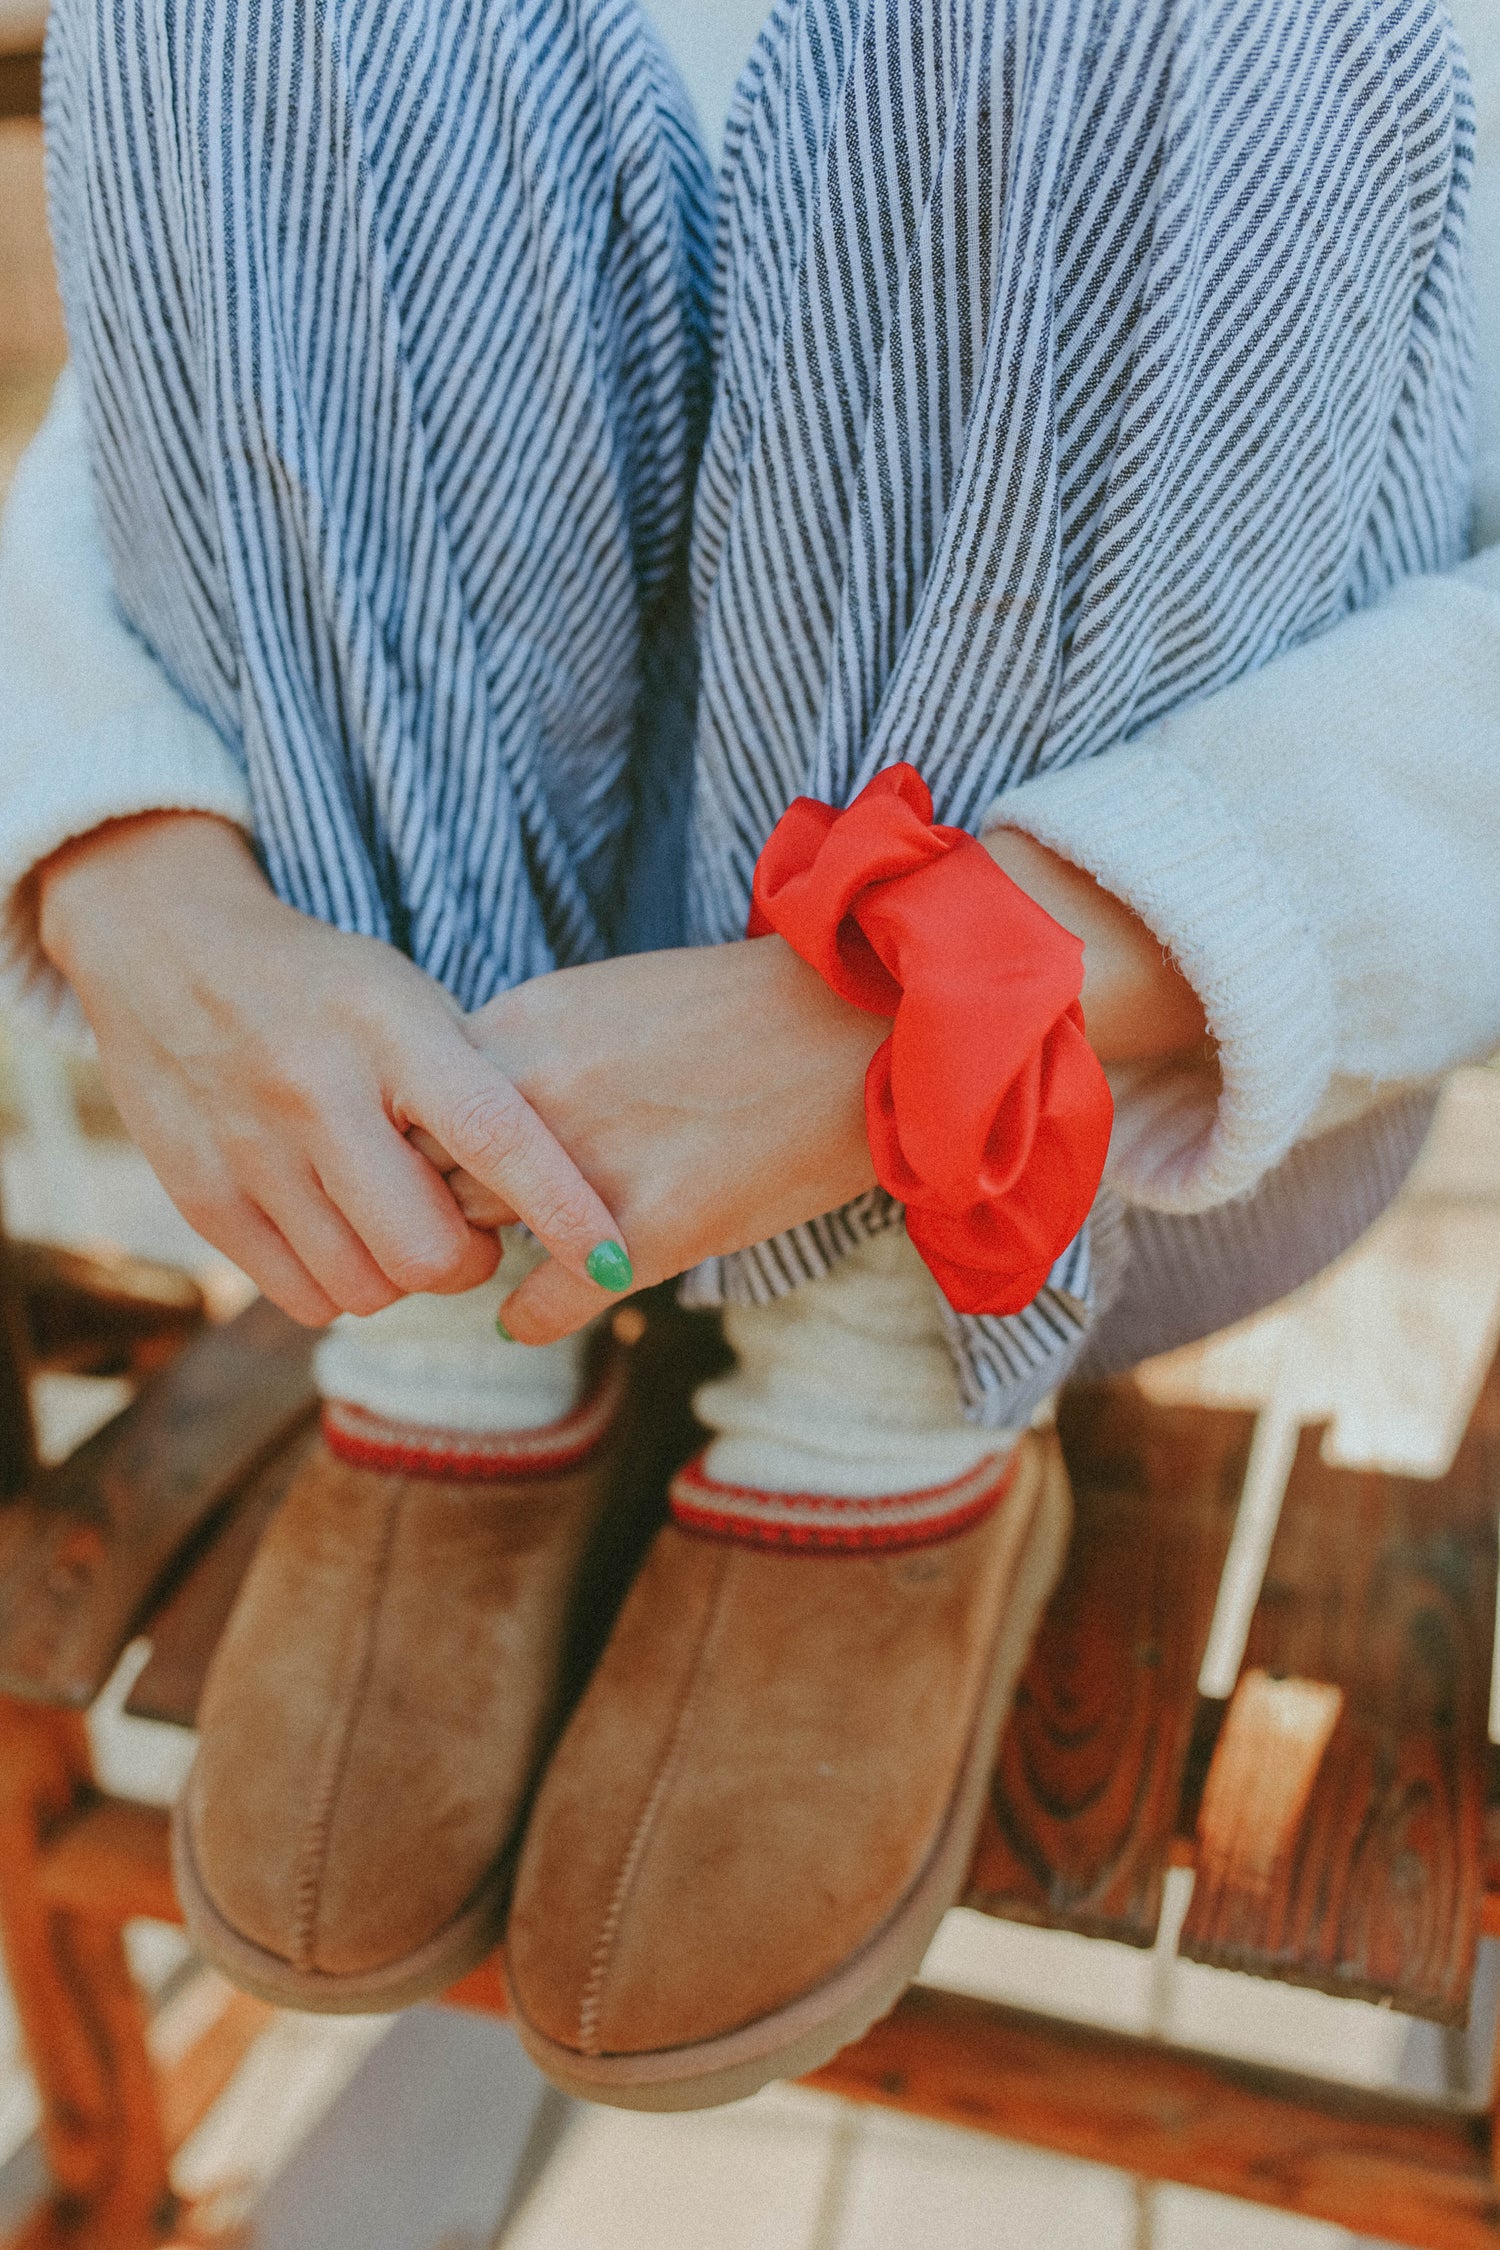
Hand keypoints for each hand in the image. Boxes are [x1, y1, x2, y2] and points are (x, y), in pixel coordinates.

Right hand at [36, 813, 628, 1325]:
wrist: (164, 949)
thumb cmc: (322, 985)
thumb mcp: (407, 1000)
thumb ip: (471, 1083)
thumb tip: (552, 1187)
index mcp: (390, 1032)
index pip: (495, 1137)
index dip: (564, 1211)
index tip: (615, 1262)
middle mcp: (317, 1094)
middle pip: (427, 1251)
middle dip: (470, 1262)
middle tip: (472, 1234)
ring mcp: (251, 1151)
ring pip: (367, 1287)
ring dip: (404, 1276)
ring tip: (400, 1223)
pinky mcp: (203, 1197)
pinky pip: (304, 1296)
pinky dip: (343, 1286)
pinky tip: (345, 1235)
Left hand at [422, 936, 887, 1341]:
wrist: (863, 1027)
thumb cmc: (747, 1012)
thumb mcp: (610, 999)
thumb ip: (531, 1050)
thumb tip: (466, 1108)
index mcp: (522, 1026)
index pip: (409, 1100)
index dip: (413, 1141)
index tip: (429, 1166)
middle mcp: (534, 1092)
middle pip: (420, 1171)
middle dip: (430, 1203)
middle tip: (443, 1231)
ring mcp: (586, 1165)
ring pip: (469, 1237)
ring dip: (477, 1259)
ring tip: (495, 1264)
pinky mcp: (648, 1234)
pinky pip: (536, 1308)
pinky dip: (529, 1318)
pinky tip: (539, 1311)